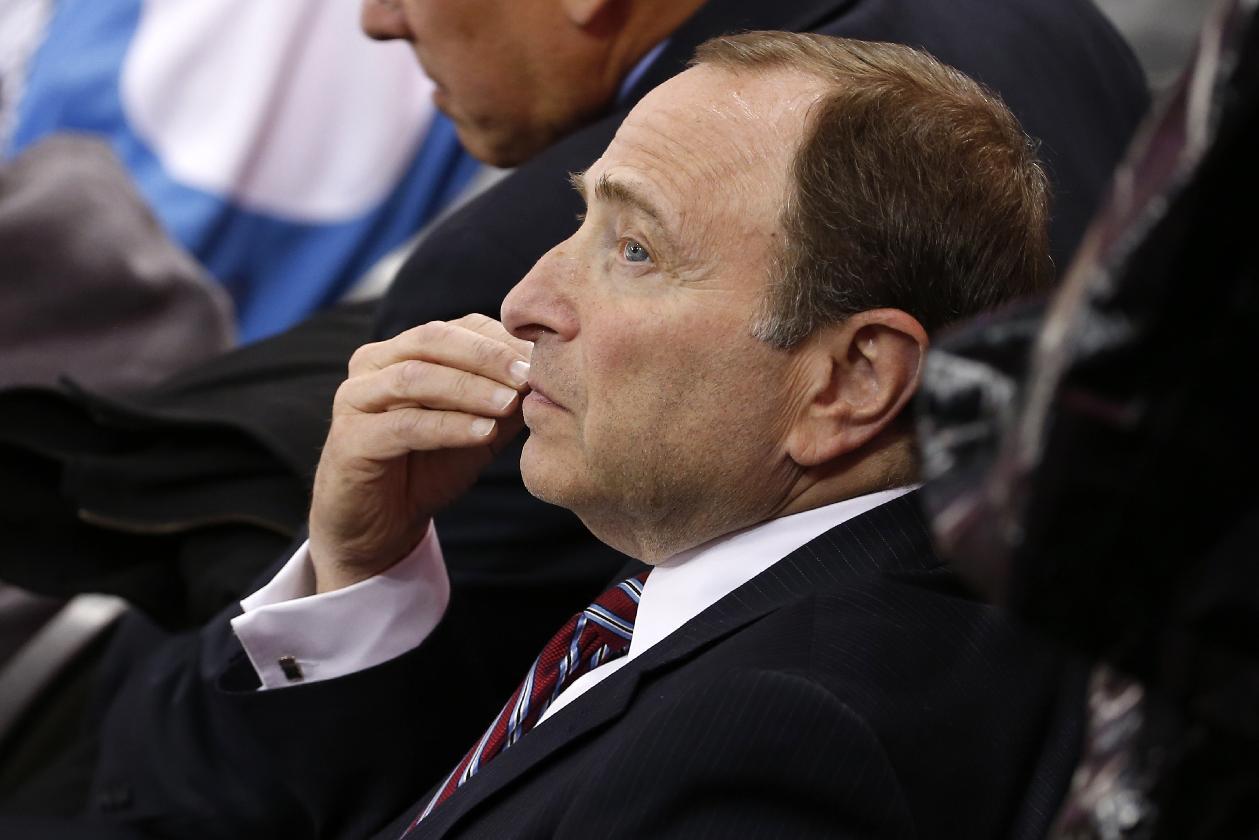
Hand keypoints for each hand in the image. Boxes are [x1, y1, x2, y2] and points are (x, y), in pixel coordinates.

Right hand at [308, 314, 531, 592]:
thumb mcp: (479, 431)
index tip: (542, 360)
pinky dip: (449, 426)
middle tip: (529, 375)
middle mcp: (373, 363)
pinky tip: (484, 433)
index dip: (501, 340)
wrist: (381, 527)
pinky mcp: (349, 439)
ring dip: (470, 388)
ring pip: (416, 377)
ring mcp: (355, 398)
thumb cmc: (430, 469)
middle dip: (487, 356)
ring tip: (510, 404)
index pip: (458, 328)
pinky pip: (404, 425)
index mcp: (405, 350)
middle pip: (434, 339)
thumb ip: (506, 402)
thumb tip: (548, 377)